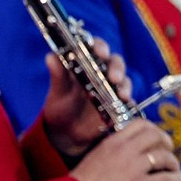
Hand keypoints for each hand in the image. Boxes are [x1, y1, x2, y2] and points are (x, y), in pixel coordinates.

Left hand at [41, 42, 130, 157]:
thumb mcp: (58, 92)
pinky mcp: (119, 104)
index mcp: (86, 64)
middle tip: (113, 77)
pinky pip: (129, 100)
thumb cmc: (61, 107)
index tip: (99, 52)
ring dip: (125, 85)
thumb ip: (57, 75)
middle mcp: (102, 73)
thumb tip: (50, 57)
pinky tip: (127, 105)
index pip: (96, 48)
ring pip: (124, 80)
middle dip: (117, 68)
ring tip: (122, 95)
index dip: (100, 46)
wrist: (66, 133)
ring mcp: (112, 89)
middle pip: (115, 62)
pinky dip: (130, 102)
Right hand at [70, 118, 180, 180]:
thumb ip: (111, 152)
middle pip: (156, 136)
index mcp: (112, 142)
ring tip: (175, 168)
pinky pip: (166, 178)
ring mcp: (134, 167)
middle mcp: (125, 151)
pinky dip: (177, 179)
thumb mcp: (94, 157)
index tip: (156, 136)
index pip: (140, 124)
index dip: (153, 129)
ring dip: (173, 162)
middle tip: (169, 150)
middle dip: (166, 142)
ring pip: (164, 157)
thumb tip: (126, 154)